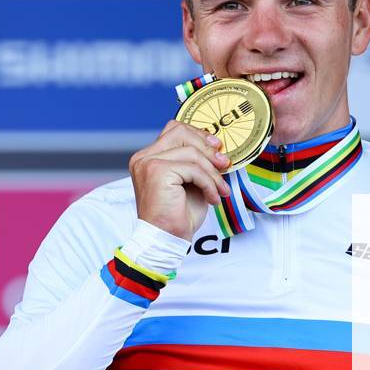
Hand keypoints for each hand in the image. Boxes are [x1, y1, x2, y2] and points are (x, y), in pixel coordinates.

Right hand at [129, 120, 231, 240]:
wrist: (166, 240)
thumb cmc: (177, 215)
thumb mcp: (190, 182)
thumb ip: (196, 162)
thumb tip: (217, 148)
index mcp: (149, 157)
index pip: (175, 130)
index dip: (199, 136)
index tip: (217, 149)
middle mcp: (144, 157)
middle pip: (181, 132)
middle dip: (207, 148)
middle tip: (224, 165)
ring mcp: (149, 163)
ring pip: (191, 152)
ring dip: (212, 172)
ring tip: (219, 190)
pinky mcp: (158, 172)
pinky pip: (194, 169)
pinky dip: (208, 183)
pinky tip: (211, 198)